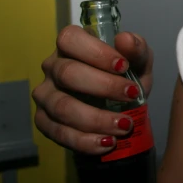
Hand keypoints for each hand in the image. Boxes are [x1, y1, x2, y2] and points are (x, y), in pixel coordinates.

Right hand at [31, 26, 153, 154]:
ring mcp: (45, 95)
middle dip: (103, 86)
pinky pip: (58, 133)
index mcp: (72, 45)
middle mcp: (53, 67)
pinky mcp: (43, 121)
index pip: (71, 39)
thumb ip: (137, 49)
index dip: (96, 52)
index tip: (123, 66)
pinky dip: (85, 141)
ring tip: (124, 125)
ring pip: (62, 107)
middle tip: (131, 95)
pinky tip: (108, 142)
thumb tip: (125, 39)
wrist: (121, 108)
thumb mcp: (139, 62)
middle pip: (67, 73)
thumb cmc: (126, 76)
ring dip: (96, 119)